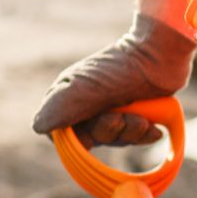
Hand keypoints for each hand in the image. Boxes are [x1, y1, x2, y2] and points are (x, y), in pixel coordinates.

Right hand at [32, 14, 196, 145]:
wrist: (158, 55)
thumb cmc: (117, 69)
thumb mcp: (83, 87)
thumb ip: (60, 108)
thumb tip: (38, 128)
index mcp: (68, 98)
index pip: (62, 133)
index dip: (76, 142)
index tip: (90, 139)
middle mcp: (88, 105)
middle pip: (92, 137)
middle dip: (108, 132)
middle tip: (120, 117)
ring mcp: (114, 108)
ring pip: (116, 138)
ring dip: (130, 132)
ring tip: (140, 119)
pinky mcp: (137, 112)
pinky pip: (137, 135)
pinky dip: (145, 134)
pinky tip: (153, 128)